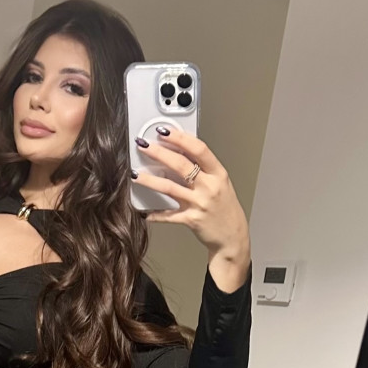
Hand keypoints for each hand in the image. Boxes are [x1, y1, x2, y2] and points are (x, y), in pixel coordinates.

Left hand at [133, 124, 250, 260]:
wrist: (232, 236)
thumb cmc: (225, 208)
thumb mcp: (220, 183)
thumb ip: (203, 168)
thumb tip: (179, 150)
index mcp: (218, 173)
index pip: (199, 149)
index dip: (180, 138)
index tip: (164, 131)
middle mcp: (209, 187)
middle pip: (181, 165)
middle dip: (159, 153)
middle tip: (143, 145)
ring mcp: (199, 203)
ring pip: (170, 188)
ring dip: (150, 180)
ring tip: (135, 174)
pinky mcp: (191, 220)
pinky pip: (169, 216)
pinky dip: (155, 214)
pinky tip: (144, 212)